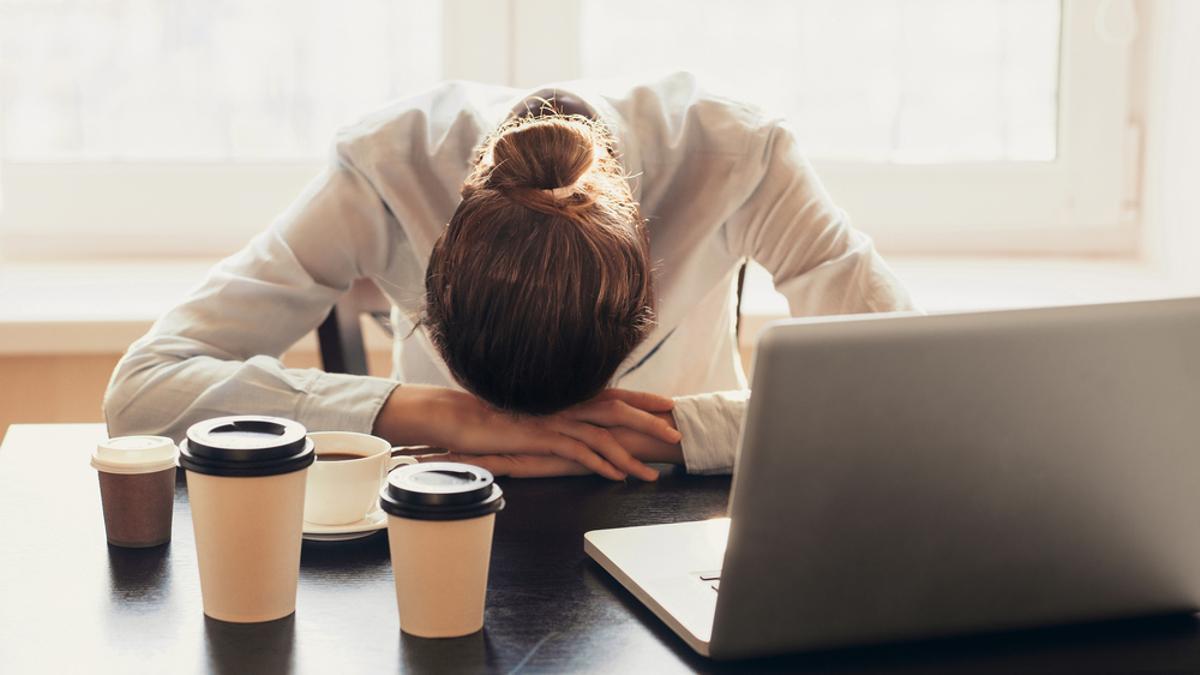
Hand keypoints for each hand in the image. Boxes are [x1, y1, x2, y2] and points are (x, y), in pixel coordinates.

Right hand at [429, 411, 684, 477]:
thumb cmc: (496, 416)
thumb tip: (579, 424)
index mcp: (567, 395)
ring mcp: (555, 419)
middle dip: (650, 422)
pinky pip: (579, 452)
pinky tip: (617, 477)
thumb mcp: (534, 413)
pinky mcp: (542, 437)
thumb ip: (558, 415)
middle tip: (676, 434)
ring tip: (652, 473)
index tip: (668, 404)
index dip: (642, 398)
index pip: (613, 393)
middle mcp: (565, 403)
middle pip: (618, 409)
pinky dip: (601, 465)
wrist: (460, 416)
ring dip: (631, 455)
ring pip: (604, 435)